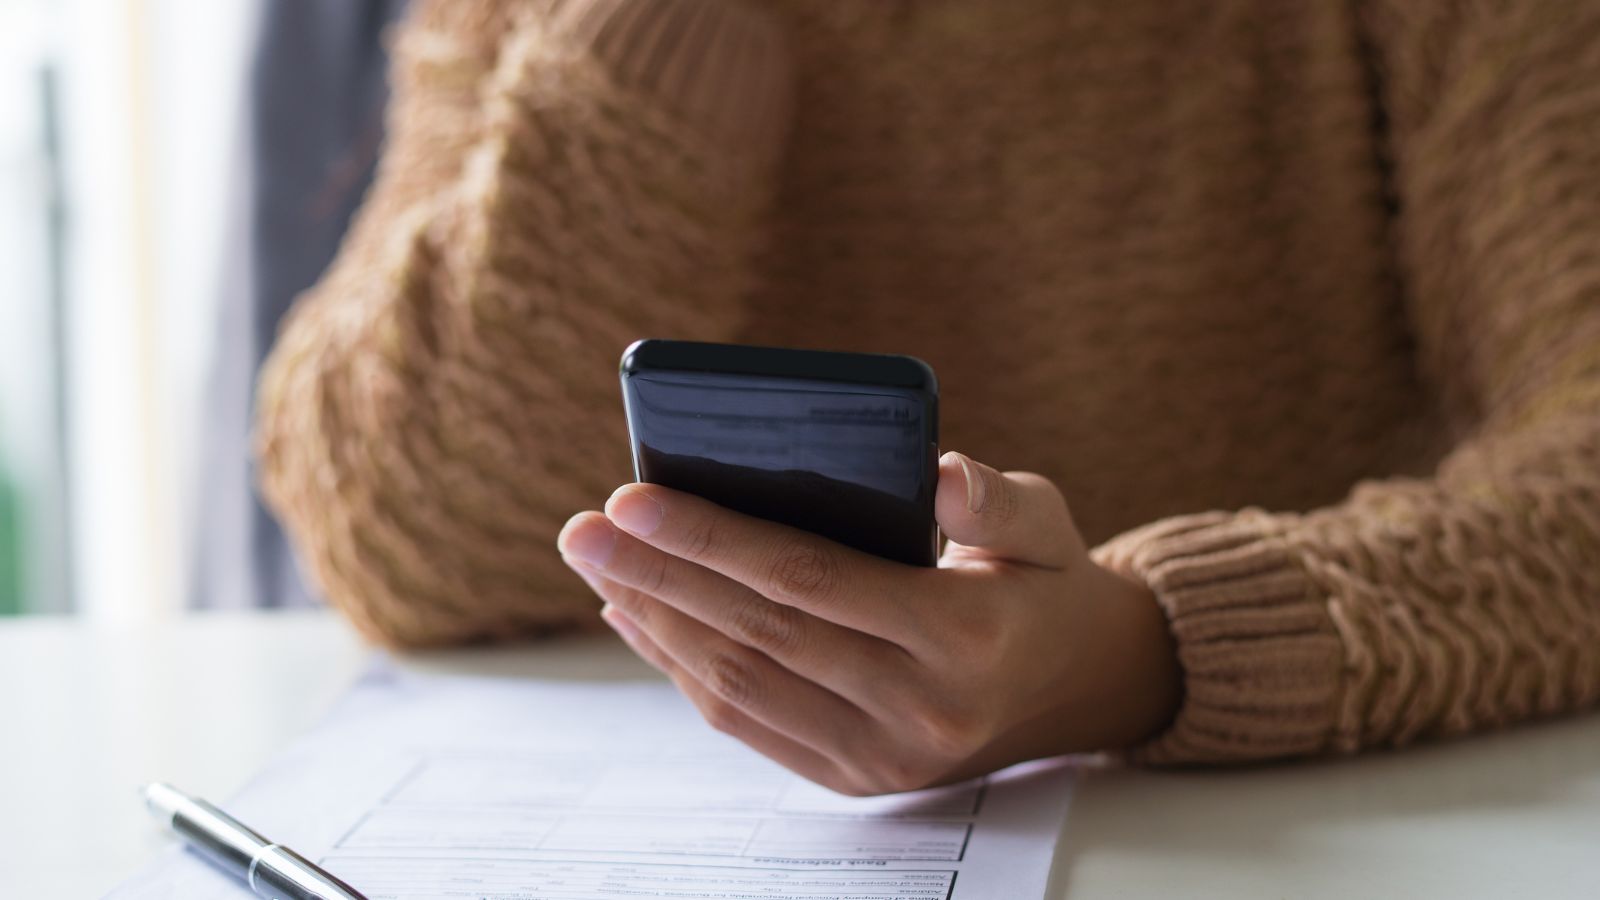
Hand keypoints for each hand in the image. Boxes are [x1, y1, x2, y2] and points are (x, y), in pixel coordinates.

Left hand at [557, 452, 1180, 794]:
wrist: (1081, 688)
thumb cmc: (1044, 582)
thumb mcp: (1046, 522)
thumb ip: (994, 496)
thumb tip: (935, 473)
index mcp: (963, 635)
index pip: (808, 578)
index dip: (711, 539)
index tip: (630, 497)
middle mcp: (919, 708)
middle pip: (756, 632)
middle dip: (657, 576)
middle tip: (581, 529)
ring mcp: (884, 756)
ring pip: (741, 684)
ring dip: (657, 622)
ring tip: (598, 566)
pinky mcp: (857, 779)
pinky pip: (749, 723)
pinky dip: (684, 671)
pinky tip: (640, 619)